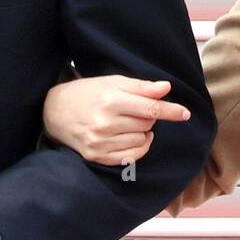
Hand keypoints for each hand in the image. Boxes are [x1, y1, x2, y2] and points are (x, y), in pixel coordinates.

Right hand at [42, 75, 190, 165]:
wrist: (55, 111)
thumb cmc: (88, 93)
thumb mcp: (113, 82)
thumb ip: (141, 87)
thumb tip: (166, 88)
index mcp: (111, 101)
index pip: (150, 108)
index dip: (170, 111)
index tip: (185, 113)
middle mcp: (105, 123)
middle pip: (147, 125)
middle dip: (148, 118)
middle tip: (134, 110)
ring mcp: (100, 142)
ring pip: (141, 141)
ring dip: (142, 133)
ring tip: (127, 123)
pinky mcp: (97, 156)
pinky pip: (131, 157)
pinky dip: (138, 148)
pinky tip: (133, 138)